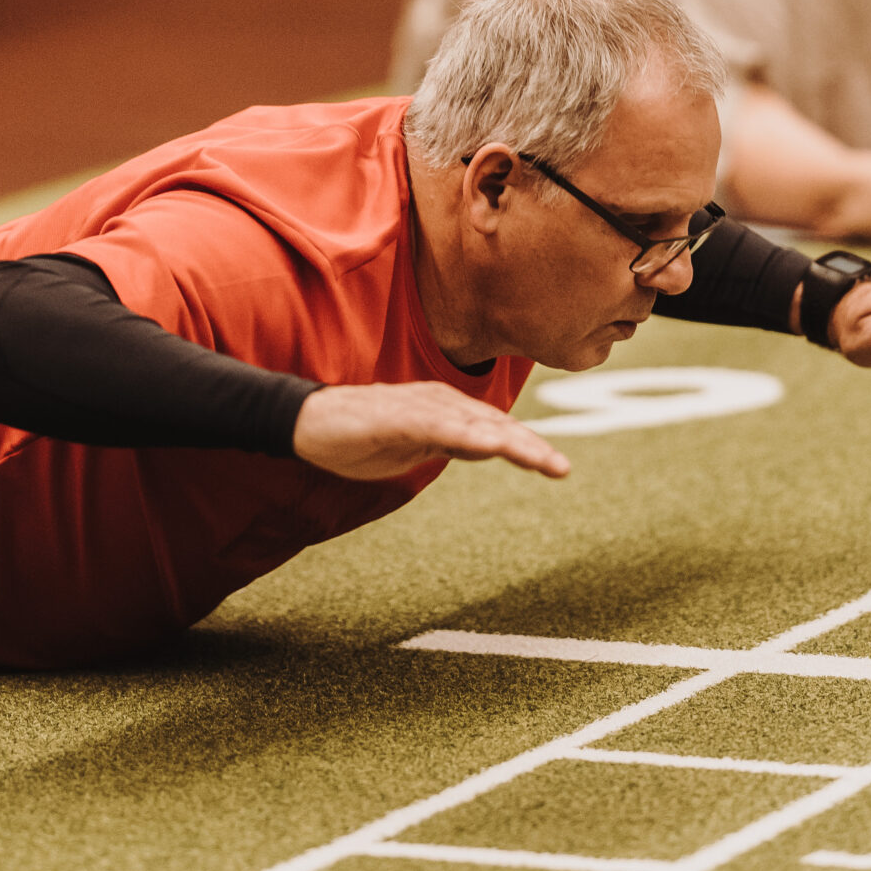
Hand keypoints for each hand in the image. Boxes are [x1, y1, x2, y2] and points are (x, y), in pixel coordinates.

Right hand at [292, 381, 570, 481]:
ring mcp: (418, 407)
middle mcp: (439, 401)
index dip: (527, 445)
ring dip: (509, 442)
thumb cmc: (360, 434)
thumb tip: (482, 447)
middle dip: (530, 446)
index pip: (494, 428)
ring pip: (473, 425)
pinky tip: (488, 447)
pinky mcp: (395, 416)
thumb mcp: (415, 444)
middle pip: (493, 425)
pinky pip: (436, 427)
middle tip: (562, 469)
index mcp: (445, 409)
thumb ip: (448, 442)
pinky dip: (465, 436)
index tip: (557, 466)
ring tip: (540, 460)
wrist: (308, 421)